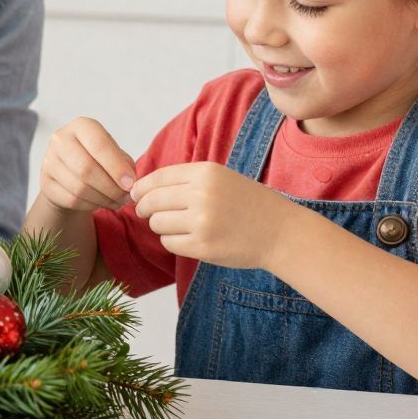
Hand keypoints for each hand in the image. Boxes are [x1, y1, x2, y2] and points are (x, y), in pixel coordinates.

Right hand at [35, 117, 136, 212]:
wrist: (71, 172)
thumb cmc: (98, 160)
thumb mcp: (114, 154)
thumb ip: (124, 165)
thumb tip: (129, 183)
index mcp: (81, 126)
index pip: (99, 145)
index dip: (116, 167)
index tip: (130, 183)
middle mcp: (61, 139)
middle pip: (86, 168)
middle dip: (111, 188)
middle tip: (125, 197)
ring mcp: (49, 161)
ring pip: (79, 188)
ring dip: (103, 199)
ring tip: (116, 201)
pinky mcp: (46, 182)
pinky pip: (71, 200)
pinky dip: (90, 205)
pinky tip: (100, 203)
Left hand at [130, 160, 297, 270]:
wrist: (281, 232)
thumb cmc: (248, 205)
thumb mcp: (221, 178)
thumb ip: (186, 180)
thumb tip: (140, 188)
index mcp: (206, 172)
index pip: (157, 177)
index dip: (141, 188)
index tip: (136, 196)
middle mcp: (202, 193)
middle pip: (152, 201)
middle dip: (145, 209)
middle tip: (148, 214)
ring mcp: (202, 221)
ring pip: (157, 223)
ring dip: (162, 227)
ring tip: (180, 227)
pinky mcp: (203, 246)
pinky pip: (169, 243)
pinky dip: (173, 242)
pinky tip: (189, 239)